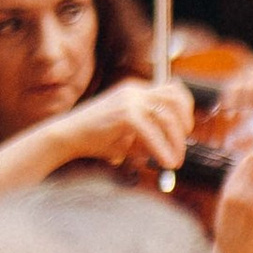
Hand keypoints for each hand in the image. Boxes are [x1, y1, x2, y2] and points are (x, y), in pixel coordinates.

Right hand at [41, 77, 193, 176]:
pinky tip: (165, 163)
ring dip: (176, 142)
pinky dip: (162, 149)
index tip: (186, 130)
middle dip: (185, 125)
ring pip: (168, 117)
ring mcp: (130, 100)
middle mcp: (135, 91)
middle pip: (175, 100)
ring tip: (174, 162)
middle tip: (182, 148)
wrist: (66, 136)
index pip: (172, 90)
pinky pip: (152, 132)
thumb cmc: (95, 139)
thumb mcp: (129, 134)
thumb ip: (151, 135)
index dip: (185, 109)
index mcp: (135, 90)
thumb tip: (176, 149)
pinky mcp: (125, 114)